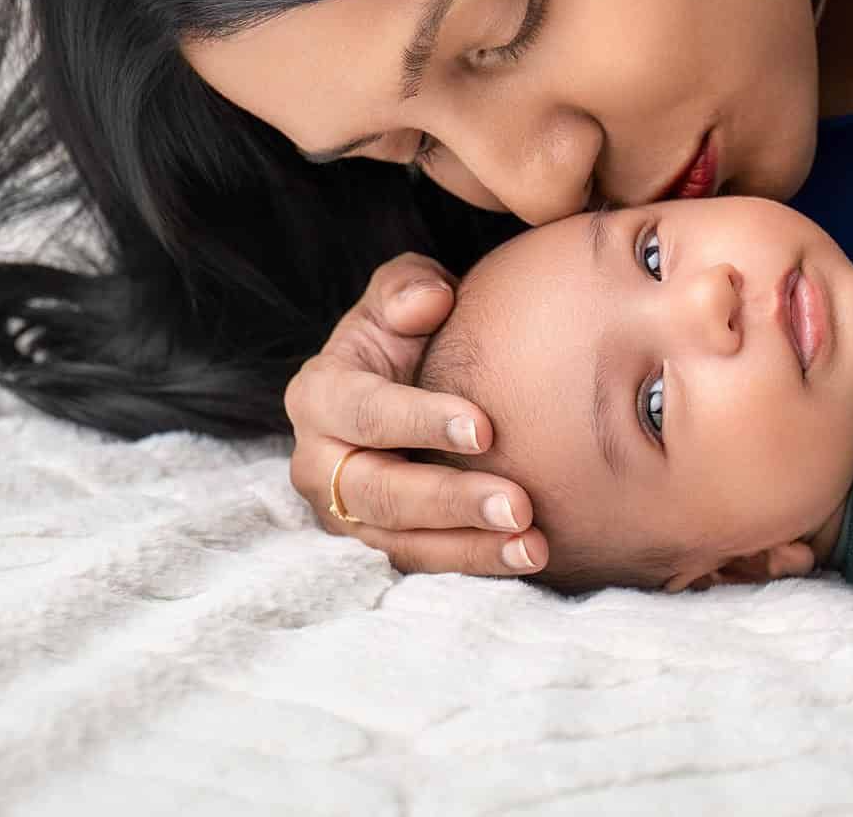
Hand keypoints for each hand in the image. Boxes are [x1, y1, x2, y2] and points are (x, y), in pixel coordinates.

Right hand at [284, 251, 547, 575]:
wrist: (402, 380)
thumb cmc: (403, 333)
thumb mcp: (397, 296)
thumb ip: (408, 288)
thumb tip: (429, 300)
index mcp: (319, 396)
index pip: (366, 412)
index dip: (421, 421)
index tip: (485, 429)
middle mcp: (320, 463)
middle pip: (381, 493)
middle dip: (451, 501)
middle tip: (518, 505)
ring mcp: (346, 514)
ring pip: (403, 542)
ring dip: (471, 548)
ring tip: (533, 546)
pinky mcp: (379, 544)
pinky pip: (424, 563)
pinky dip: (475, 564)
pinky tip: (527, 557)